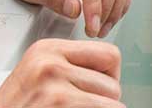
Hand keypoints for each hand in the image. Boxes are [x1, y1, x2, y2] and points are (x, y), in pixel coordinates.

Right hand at [0, 38, 122, 107]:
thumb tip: (112, 78)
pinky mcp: (58, 101)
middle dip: (105, 102)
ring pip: (112, 101)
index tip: (98, 91)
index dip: (110, 78)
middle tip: (79, 107)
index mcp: (47, 49)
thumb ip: (71, 68)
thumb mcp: (39, 77)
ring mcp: (53, 82)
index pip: (109, 54)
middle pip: (112, 82)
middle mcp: (49, 61)